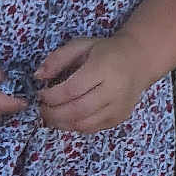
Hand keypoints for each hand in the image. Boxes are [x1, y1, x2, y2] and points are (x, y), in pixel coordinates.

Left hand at [34, 36, 149, 133]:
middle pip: (77, 110)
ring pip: (84, 124)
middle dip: (54, 113)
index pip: (72, 89)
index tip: (40, 94)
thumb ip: (58, 58)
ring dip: (61, 123)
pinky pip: (92, 129)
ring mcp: (118, 108)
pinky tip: (65, 119)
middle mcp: (113, 90)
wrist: (138, 60)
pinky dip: (74, 127)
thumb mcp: (81, 45)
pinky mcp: (118, 119)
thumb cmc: (106, 51)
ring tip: (49, 116)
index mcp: (104, 67)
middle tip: (41, 109)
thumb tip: (38, 76)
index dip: (52, 96)